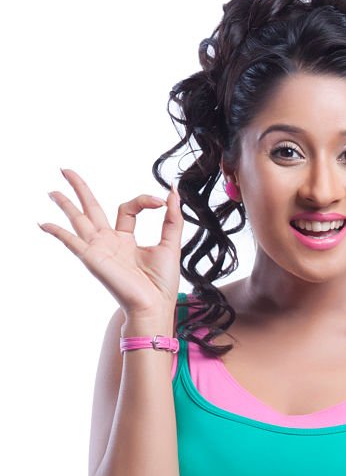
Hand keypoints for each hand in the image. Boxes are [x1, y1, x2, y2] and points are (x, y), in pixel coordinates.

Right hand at [38, 168, 183, 316]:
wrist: (155, 305)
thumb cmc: (162, 283)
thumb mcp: (171, 243)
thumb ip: (172, 218)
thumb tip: (172, 191)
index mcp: (126, 239)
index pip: (127, 208)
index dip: (143, 200)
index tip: (160, 202)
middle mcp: (109, 242)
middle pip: (91, 208)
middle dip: (79, 189)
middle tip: (66, 170)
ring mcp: (99, 249)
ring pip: (78, 220)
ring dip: (64, 204)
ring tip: (51, 190)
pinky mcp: (92, 258)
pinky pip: (71, 241)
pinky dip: (57, 232)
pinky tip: (42, 223)